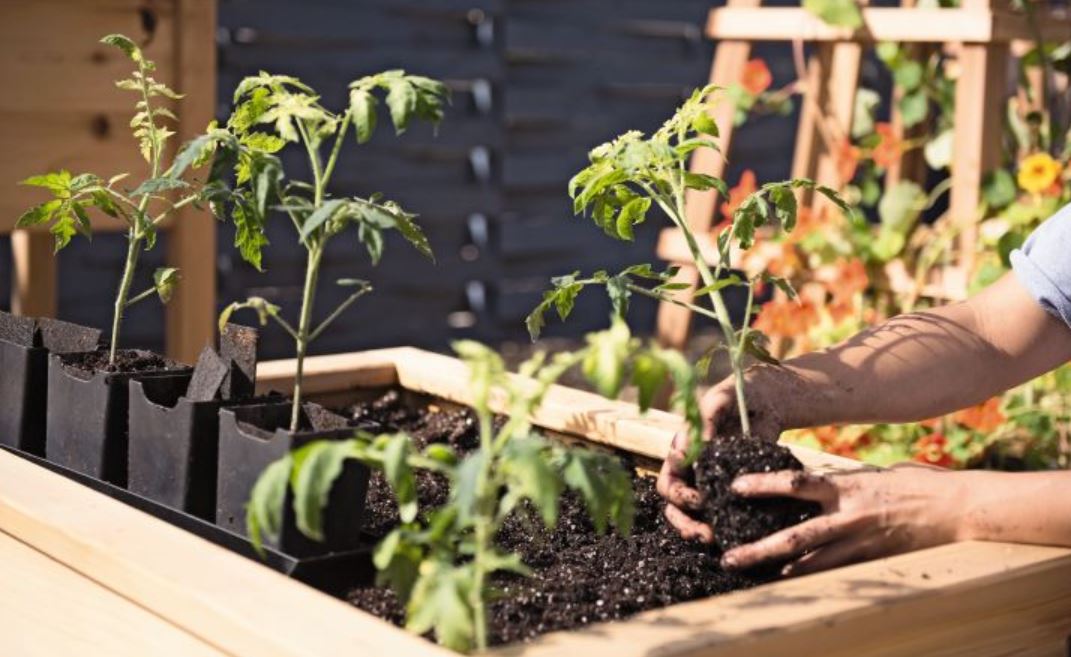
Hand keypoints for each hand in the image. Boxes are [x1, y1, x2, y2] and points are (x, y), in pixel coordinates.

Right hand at [657, 374, 783, 543]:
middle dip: (684, 522)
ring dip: (697, 530)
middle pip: (674, 506)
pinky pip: (719, 513)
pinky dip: (722, 526)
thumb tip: (696, 447)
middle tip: (703, 533)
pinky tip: (736, 535)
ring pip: (691, 515)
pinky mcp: (730, 491)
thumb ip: (705, 420)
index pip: (668, 481)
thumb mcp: (719, 401)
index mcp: (679, 454)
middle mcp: (689, 472)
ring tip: (714, 539)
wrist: (763, 401)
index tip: (700, 498)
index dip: (679, 494)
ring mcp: (708, 484)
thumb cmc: (733, 397)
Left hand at [720, 464, 968, 575]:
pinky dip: (812, 578)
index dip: (762, 485)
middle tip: (728, 556)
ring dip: (779, 571)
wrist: (959, 509)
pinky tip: (791, 582)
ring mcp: (861, 544)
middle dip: (757, 549)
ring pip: (811, 564)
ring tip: (751, 576)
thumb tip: (813, 484)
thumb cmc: (917, 484)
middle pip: (793, 537)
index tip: (734, 487)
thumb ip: (843, 482)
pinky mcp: (874, 563)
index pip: (795, 484)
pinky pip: (836, 573)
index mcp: (847, 486)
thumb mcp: (873, 474)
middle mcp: (849, 517)